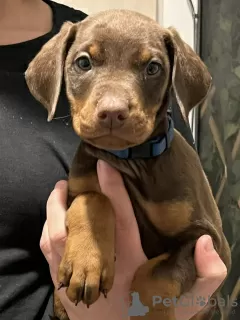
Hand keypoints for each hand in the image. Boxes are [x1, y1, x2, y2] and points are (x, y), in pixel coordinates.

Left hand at [40, 160, 226, 319]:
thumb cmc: (153, 318)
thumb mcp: (186, 301)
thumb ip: (206, 275)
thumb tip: (205, 242)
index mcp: (129, 261)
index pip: (121, 218)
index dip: (113, 189)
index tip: (104, 164)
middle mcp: (99, 265)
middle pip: (77, 225)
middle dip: (67, 199)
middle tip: (67, 180)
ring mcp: (77, 276)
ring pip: (56, 237)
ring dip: (53, 211)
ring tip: (58, 192)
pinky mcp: (63, 287)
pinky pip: (48, 253)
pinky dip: (48, 231)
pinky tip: (53, 221)